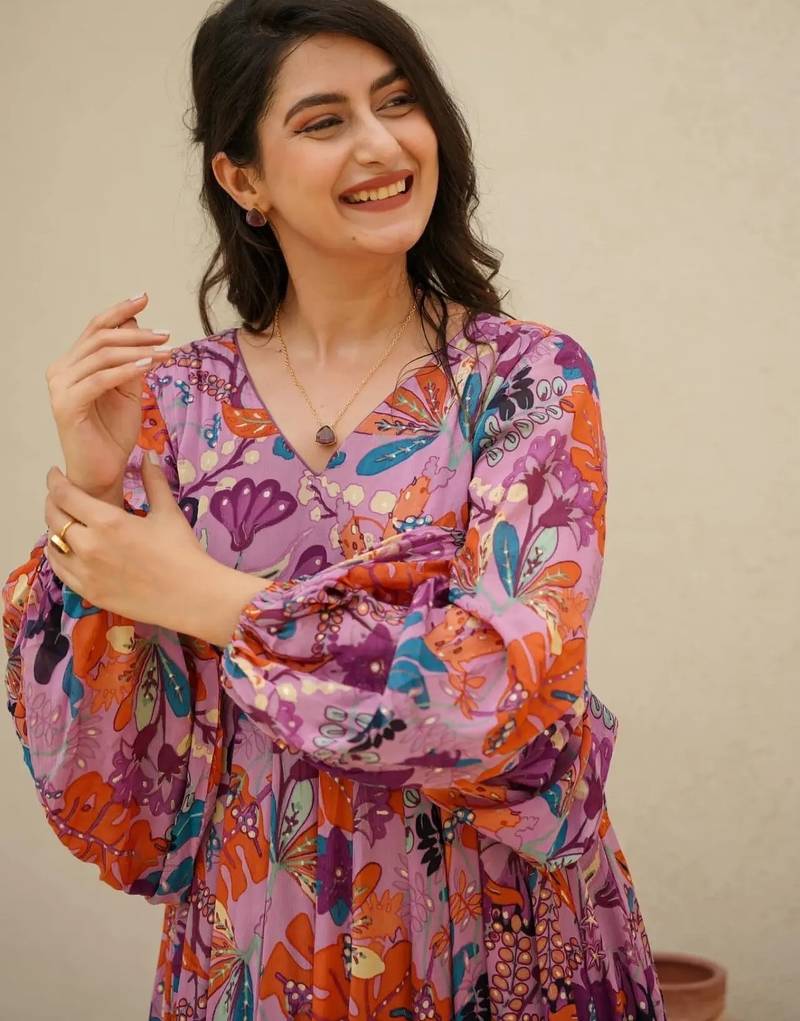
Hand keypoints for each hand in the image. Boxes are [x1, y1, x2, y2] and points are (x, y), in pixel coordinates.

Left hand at [43, 453, 212, 632]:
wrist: (192, 596)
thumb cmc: (182, 551)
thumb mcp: (168, 512)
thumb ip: (153, 482)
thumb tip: (147, 456)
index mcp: (108, 522)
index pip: (65, 495)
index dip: (55, 482)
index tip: (56, 475)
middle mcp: (89, 546)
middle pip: (53, 518)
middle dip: (53, 502)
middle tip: (61, 497)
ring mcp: (86, 572)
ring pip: (53, 544)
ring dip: (54, 529)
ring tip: (65, 522)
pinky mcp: (89, 592)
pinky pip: (60, 570)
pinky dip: (58, 555)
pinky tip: (67, 549)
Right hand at [44, 292, 172, 501]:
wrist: (103, 470)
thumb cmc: (114, 433)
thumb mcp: (129, 390)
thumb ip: (132, 360)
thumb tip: (138, 326)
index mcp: (74, 364)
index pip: (96, 328)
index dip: (120, 311)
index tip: (144, 297)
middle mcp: (61, 370)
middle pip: (100, 337)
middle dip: (137, 332)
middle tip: (167, 334)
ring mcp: (60, 387)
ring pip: (102, 355)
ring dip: (138, 349)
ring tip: (166, 350)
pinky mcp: (66, 405)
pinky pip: (100, 379)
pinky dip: (127, 369)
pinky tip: (149, 364)